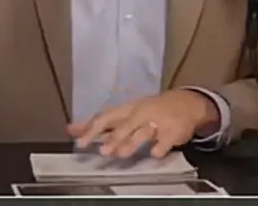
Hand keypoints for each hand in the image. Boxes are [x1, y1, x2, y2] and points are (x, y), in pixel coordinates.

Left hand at [67, 90, 219, 158]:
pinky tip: (154, 153)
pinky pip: (165, 141)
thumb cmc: (151, 110)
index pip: (107, 117)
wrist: (187, 104)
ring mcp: (159, 122)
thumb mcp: (127, 112)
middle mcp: (142, 113)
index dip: (92, 129)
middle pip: (126, 124)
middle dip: (114, 137)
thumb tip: (71, 128)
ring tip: (121, 154)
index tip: (79, 141)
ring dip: (132, 142)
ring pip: (144, 132)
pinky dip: (159, 148)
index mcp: (129, 108)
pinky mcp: (173, 132)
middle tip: (102, 150)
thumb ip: (102, 123)